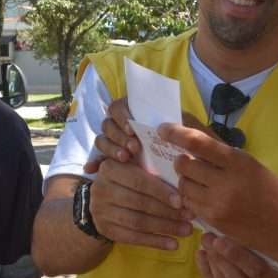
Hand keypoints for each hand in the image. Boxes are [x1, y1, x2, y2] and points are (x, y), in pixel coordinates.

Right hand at [85, 99, 210, 173]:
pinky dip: (93, 164)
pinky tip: (90, 170)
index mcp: (135, 112)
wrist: (187, 167)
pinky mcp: (110, 159)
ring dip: (110, 148)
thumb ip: (180, 125)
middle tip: (134, 148)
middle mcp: (121, 125)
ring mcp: (114, 142)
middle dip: (119, 135)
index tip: (132, 127)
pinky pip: (97, 160)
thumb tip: (173, 124)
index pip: (119, 106)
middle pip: (108, 124)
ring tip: (124, 158)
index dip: (123, 116)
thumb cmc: (184, 144)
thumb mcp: (185, 132)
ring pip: (102, 140)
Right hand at [91, 158, 192, 248]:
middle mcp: (101, 189)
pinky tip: (173, 244)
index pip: (138, 181)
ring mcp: (101, 211)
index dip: (161, 192)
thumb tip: (183, 180)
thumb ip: (151, 169)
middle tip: (190, 217)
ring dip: (165, 228)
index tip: (181, 201)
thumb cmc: (128, 179)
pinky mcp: (106, 229)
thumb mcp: (134, 167)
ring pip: (138, 222)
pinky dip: (155, 242)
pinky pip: (133, 238)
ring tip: (186, 231)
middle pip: (139, 203)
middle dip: (168, 212)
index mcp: (109, 168)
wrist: (103, 199)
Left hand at [158, 122, 277, 254]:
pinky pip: (190, 204)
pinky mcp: (214, 220)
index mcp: (239, 162)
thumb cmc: (273, 193)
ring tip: (197, 182)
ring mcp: (218, 203)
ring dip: (185, 181)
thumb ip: (225, 157)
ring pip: (184, 186)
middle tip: (185, 162)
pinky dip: (191, 198)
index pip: (198, 143)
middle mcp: (226, 181)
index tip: (163, 129)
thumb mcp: (253, 167)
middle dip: (180, 161)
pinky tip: (202, 198)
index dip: (176, 133)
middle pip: (184, 165)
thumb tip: (196, 142)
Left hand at [197, 233, 277, 277]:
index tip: (220, 238)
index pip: (257, 272)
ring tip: (205, 245)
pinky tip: (202, 258)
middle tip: (208, 237)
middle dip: (220, 258)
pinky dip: (207, 275)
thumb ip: (271, 253)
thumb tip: (242, 228)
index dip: (237, 255)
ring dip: (211, 265)